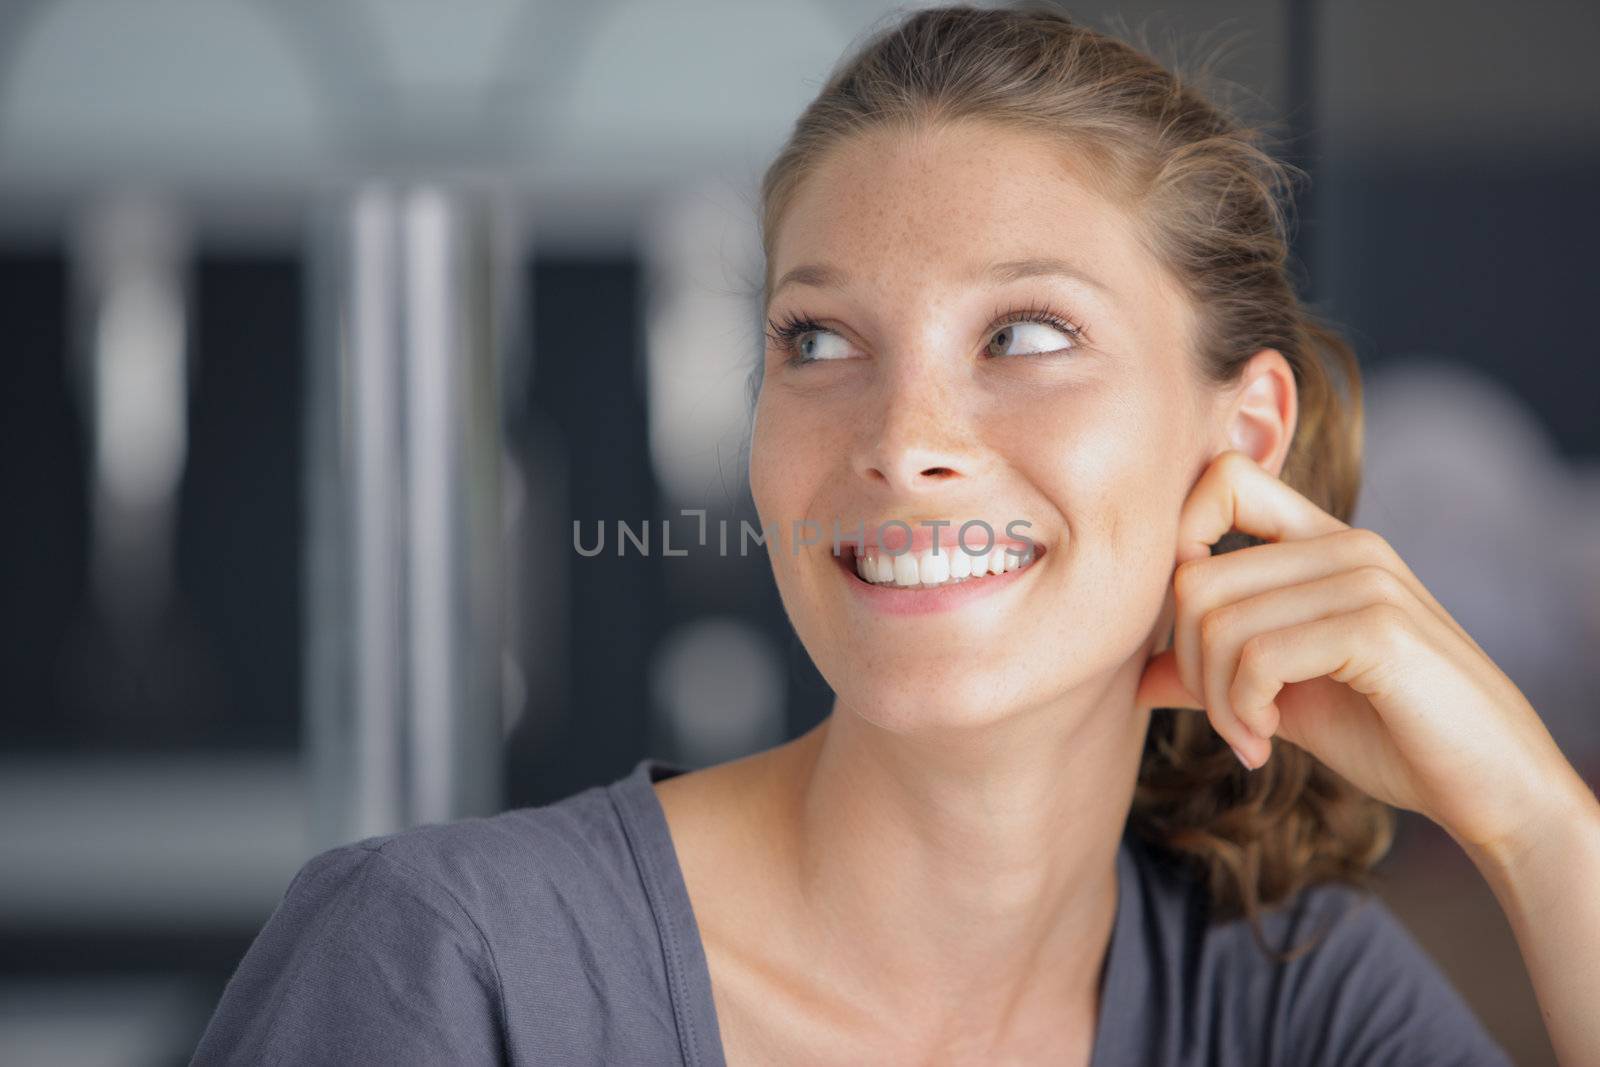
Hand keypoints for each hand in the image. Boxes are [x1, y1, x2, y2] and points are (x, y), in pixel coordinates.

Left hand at [1135, 449, 1588, 857]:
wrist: (1495, 788)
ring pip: (1217, 619)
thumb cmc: (1392, 735)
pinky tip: (1266, 743)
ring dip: (1216, 700)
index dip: (1177, 546)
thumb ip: (1213, 672)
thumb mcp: (1284, 695)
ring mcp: (1365, 579)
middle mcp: (1345, 543)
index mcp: (1323, 541)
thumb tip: (1132, 675)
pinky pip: (1258, 655)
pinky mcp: (1378, 629)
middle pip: (1193, 574)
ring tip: (1250, 736)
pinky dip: (1243, 710)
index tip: (1193, 635)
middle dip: (1188, 662)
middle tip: (1227, 720)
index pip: (1221, 478)